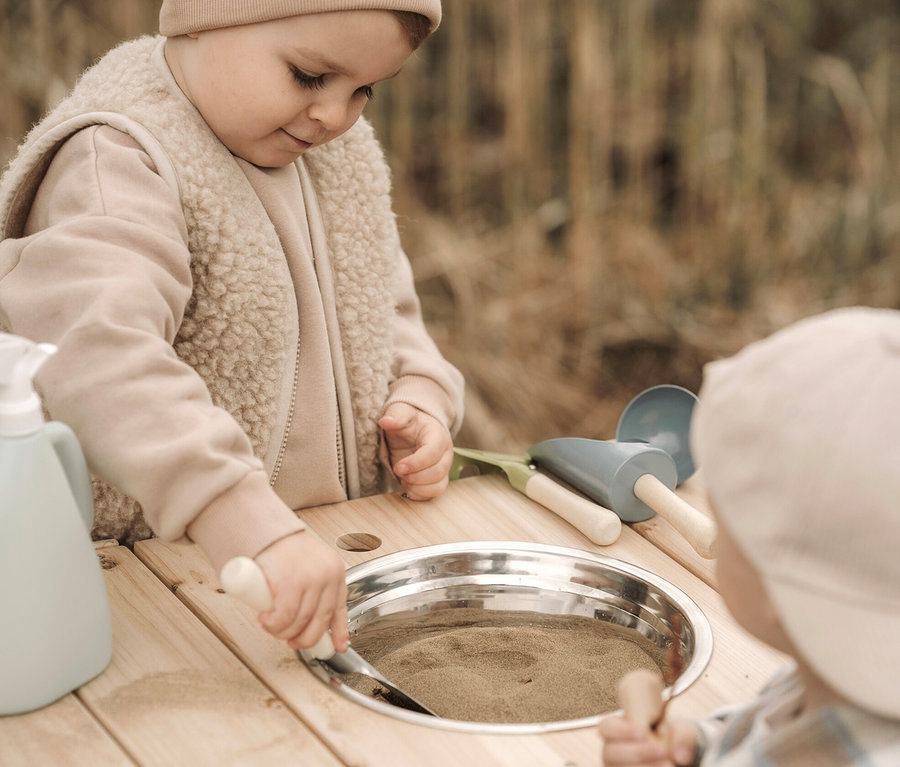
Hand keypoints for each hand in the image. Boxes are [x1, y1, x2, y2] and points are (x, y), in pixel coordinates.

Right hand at [254, 532, 349, 651]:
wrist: (266, 530)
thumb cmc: (284, 547)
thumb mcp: (310, 565)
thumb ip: (315, 587)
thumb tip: (310, 618)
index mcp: (335, 571)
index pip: (340, 608)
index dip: (340, 632)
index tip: (338, 647)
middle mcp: (328, 576)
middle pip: (320, 621)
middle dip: (305, 639)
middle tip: (291, 641)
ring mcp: (311, 580)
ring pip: (300, 622)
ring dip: (283, 632)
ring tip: (272, 625)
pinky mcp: (291, 584)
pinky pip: (284, 617)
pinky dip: (274, 624)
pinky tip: (265, 619)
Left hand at [379, 402, 453, 500]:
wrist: (415, 430)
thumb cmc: (409, 422)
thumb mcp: (400, 412)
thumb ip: (395, 416)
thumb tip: (386, 421)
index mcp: (438, 435)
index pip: (433, 453)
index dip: (416, 463)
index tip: (398, 466)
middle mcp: (445, 453)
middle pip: (437, 472)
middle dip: (415, 476)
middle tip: (398, 470)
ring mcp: (443, 468)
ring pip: (438, 486)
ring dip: (417, 487)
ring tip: (403, 478)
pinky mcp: (438, 480)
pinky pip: (434, 493)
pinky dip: (419, 494)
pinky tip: (407, 486)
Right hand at [598, 715, 698, 766]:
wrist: (676, 760)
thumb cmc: (673, 741)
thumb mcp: (681, 731)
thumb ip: (683, 736)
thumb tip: (679, 756)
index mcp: (619, 729)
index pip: (607, 727)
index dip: (622, 730)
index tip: (643, 733)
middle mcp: (612, 751)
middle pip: (609, 752)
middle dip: (637, 752)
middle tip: (662, 751)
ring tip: (667, 765)